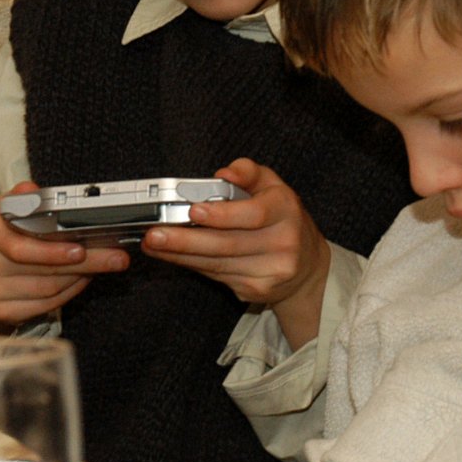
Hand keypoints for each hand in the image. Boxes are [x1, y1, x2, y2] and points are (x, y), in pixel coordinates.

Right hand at [0, 181, 130, 335]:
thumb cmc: (8, 231)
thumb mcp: (14, 207)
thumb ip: (27, 198)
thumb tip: (31, 190)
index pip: (21, 245)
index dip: (54, 250)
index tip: (82, 249)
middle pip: (43, 269)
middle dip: (86, 262)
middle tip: (115, 258)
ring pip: (49, 288)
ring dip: (80, 276)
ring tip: (101, 263)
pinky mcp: (2, 310)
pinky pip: (46, 305)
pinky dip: (70, 292)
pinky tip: (81, 278)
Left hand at [140, 160, 332, 343]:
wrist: (307, 266)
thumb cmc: (282, 218)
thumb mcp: (272, 186)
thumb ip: (248, 172)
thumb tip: (224, 173)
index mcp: (286, 209)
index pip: (254, 214)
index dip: (223, 214)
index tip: (193, 210)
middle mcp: (284, 241)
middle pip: (229, 244)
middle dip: (186, 240)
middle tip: (155, 234)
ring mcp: (272, 270)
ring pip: (218, 263)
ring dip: (180, 254)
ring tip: (154, 244)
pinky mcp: (257, 289)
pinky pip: (217, 275)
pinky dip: (192, 265)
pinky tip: (173, 256)